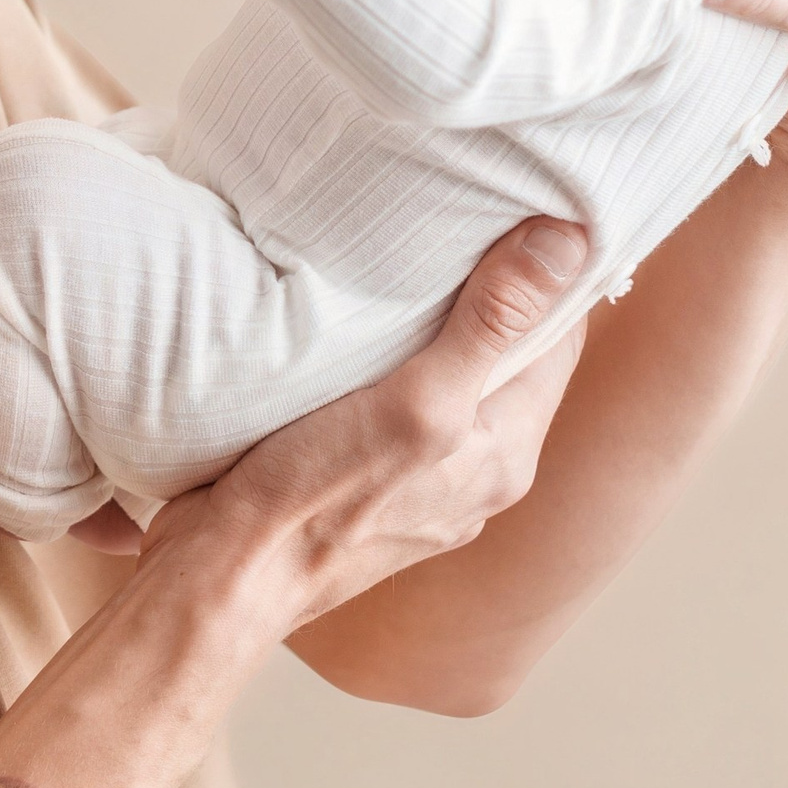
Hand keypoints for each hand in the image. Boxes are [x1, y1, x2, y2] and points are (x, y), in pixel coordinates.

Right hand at [147, 218, 591, 633]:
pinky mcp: (371, 488)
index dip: (548, 271)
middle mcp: (479, 475)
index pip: (559, 337)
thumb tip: (568, 241)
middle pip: (509, 359)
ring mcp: (426, 487)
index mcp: (507, 453)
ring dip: (439, 329)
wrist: (219, 581)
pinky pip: (406, 409)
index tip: (521, 206)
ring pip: (455, 383)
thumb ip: (491, 324)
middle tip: (460, 216)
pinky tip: (358, 335)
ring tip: (406, 263)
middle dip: (494, 294)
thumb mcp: (415, 399)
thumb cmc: (314, 497)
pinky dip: (395, 366)